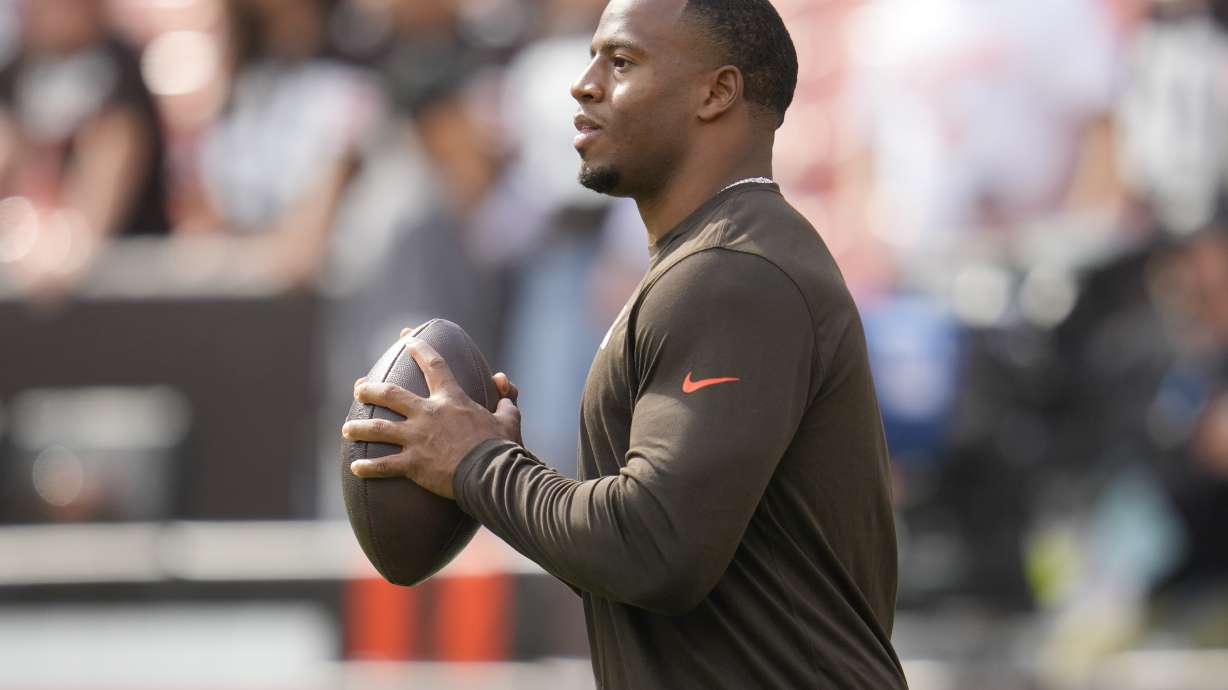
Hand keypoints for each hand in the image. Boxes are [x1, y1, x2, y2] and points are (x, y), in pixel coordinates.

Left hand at [343, 337, 521, 497]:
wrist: (491, 474)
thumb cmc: (501, 447)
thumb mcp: (509, 418)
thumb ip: (505, 398)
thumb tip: (503, 382)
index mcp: (451, 400)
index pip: (434, 365)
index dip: (420, 349)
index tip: (407, 339)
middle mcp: (428, 414)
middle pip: (390, 394)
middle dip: (371, 389)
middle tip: (359, 389)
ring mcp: (417, 439)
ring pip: (378, 429)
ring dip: (359, 428)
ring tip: (346, 429)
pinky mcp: (412, 464)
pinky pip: (384, 464)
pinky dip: (368, 467)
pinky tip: (355, 467)